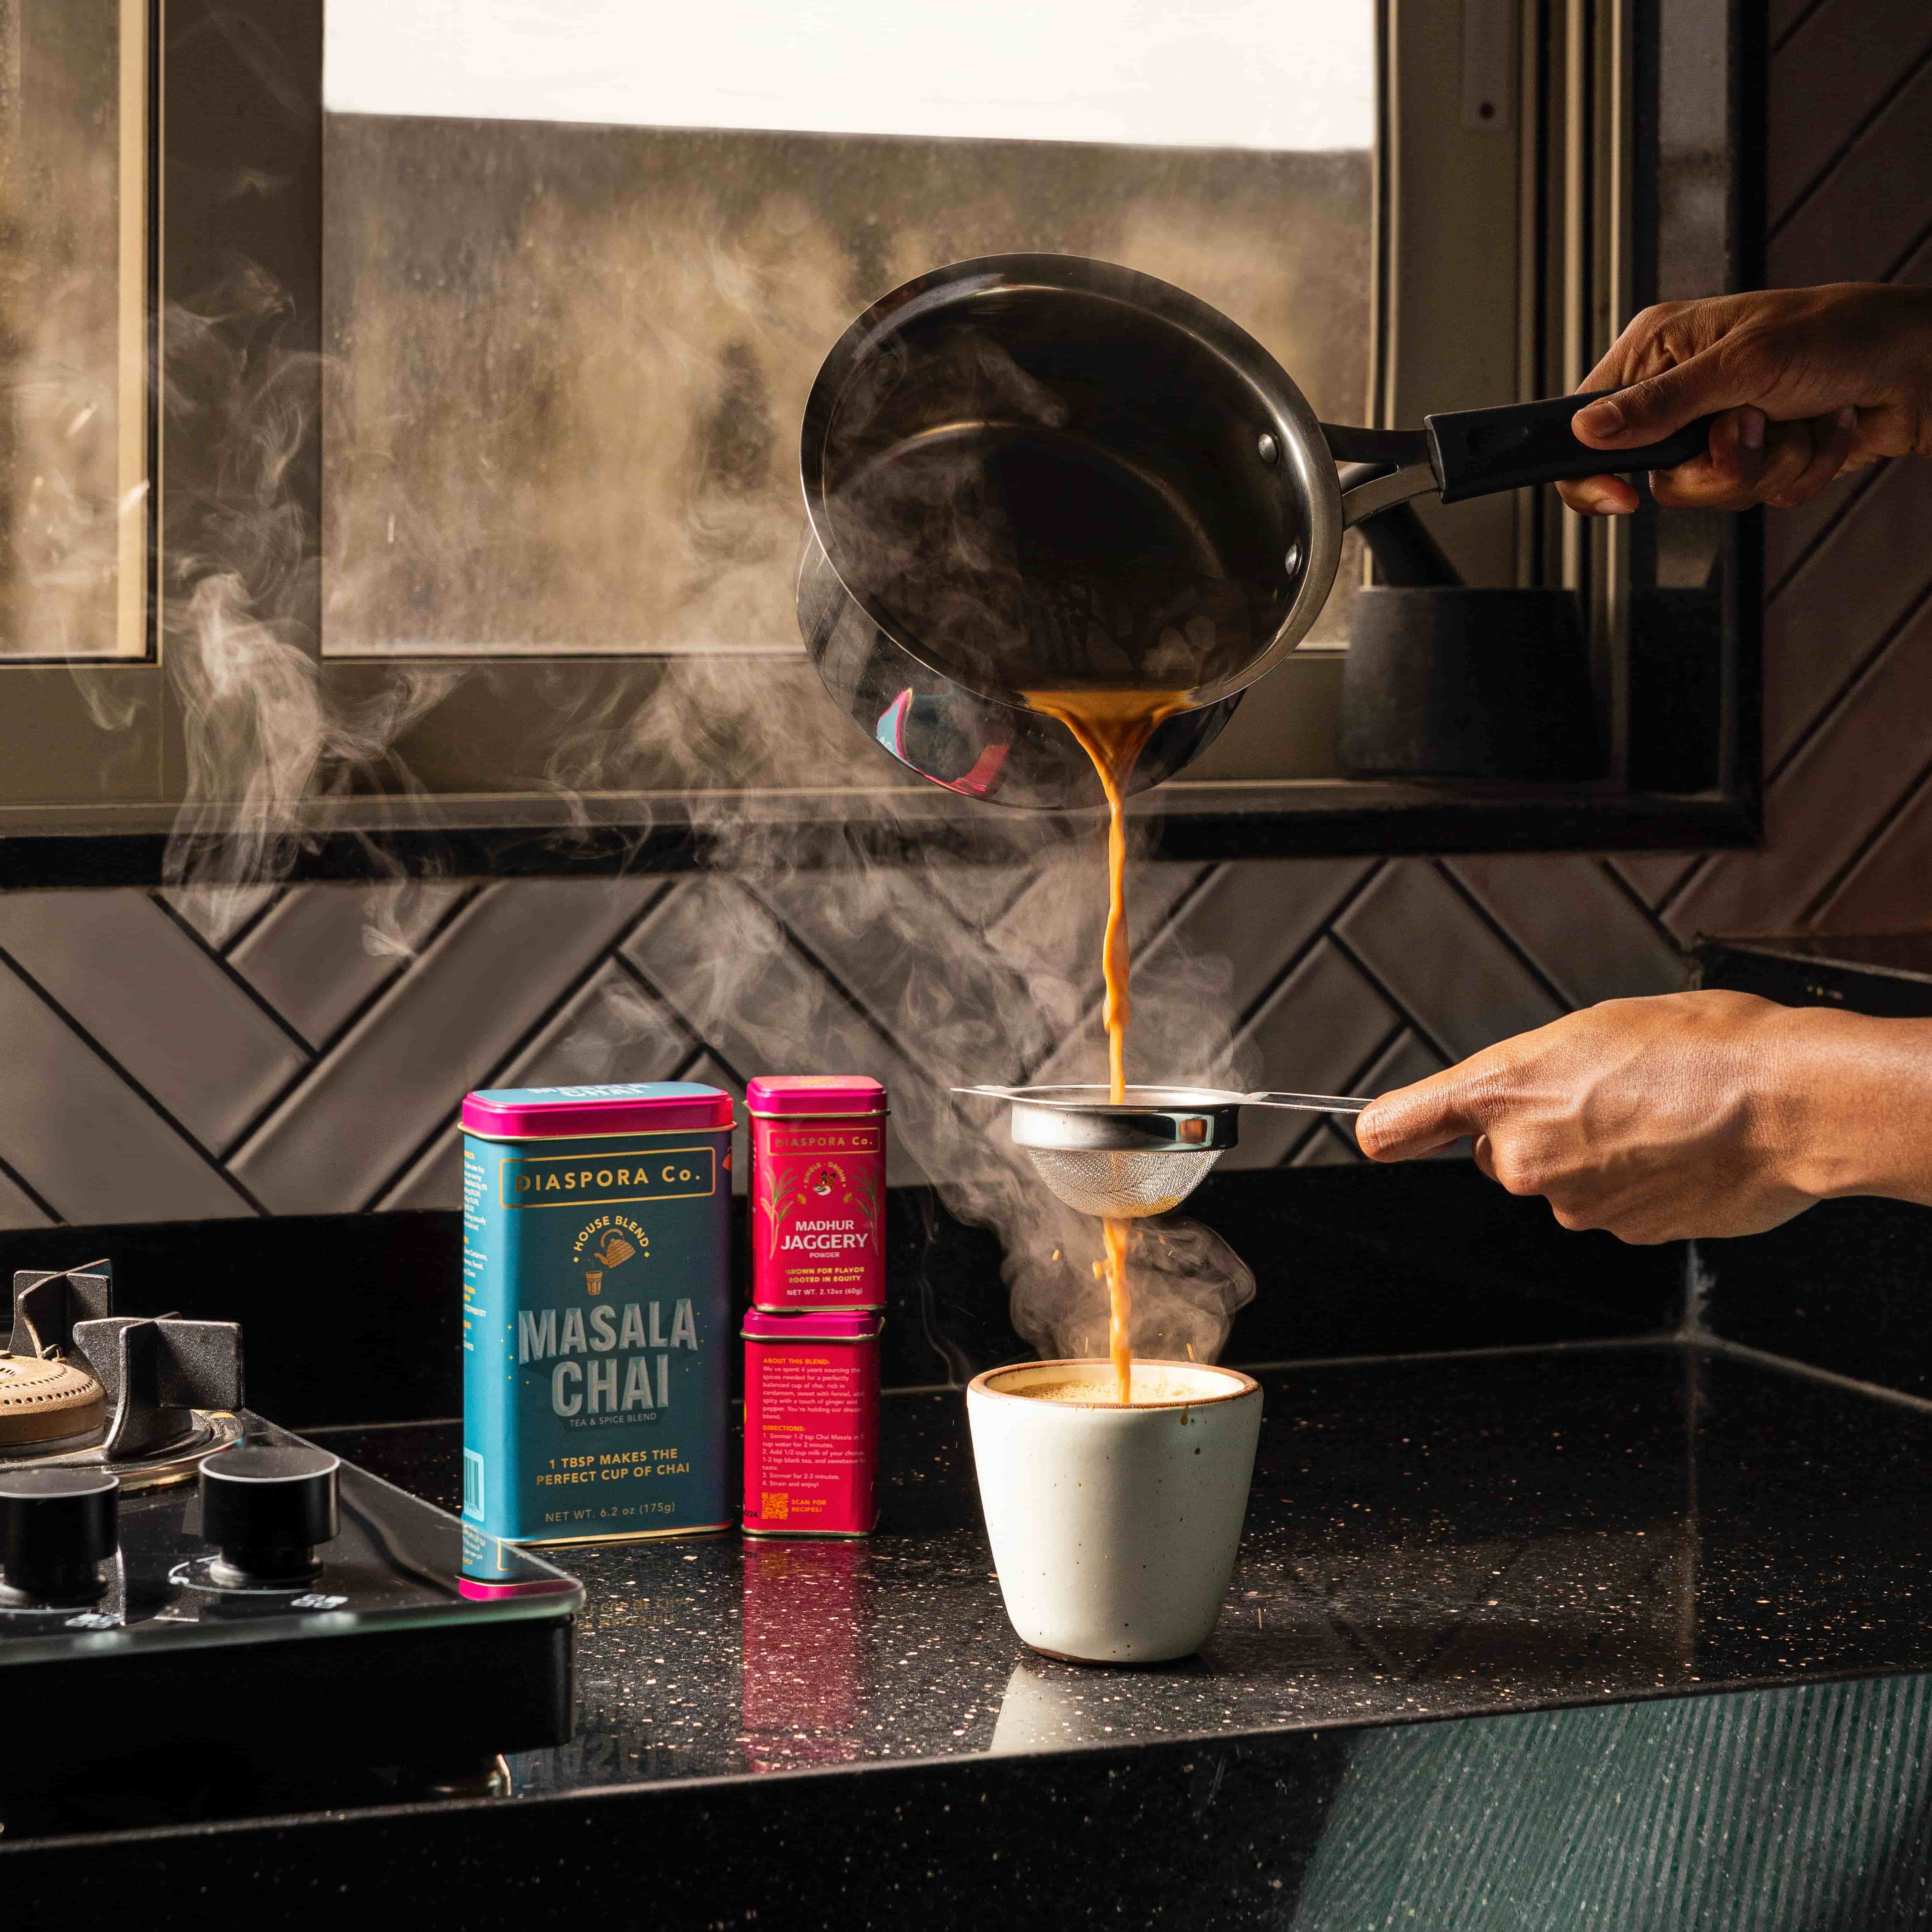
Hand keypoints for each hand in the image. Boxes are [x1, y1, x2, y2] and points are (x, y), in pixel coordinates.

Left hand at [1355, 992, 1819, 1243]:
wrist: (1789, 1101)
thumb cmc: (1705, 1046)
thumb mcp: (1594, 1027)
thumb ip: (1527, 1072)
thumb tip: (1501, 1099)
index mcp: (1504, 1090)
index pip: (1396, 1127)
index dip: (1390, 1132)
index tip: (1380, 1135)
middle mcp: (1523, 1156)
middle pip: (1498, 1153)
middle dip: (1537, 1130)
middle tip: (1604, 1094)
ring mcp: (1572, 1202)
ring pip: (1558, 1181)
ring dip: (1592, 1156)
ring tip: (1656, 1116)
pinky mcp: (1622, 1232)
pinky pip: (1611, 1204)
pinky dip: (1636, 1182)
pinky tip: (1678, 1149)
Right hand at [1556, 282, 1931, 515]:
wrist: (1919, 367)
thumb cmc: (1841, 336)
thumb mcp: (1741, 364)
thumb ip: (1660, 404)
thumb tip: (1587, 431)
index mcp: (1660, 351)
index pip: (1589, 425)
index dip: (1593, 471)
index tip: (1621, 497)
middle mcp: (1685, 391)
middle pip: (1661, 477)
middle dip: (1721, 464)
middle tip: (1754, 422)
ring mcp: (1724, 428)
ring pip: (1712, 492)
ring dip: (1771, 464)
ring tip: (1800, 418)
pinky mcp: (1760, 456)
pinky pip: (1758, 495)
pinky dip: (1800, 468)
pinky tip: (1823, 427)